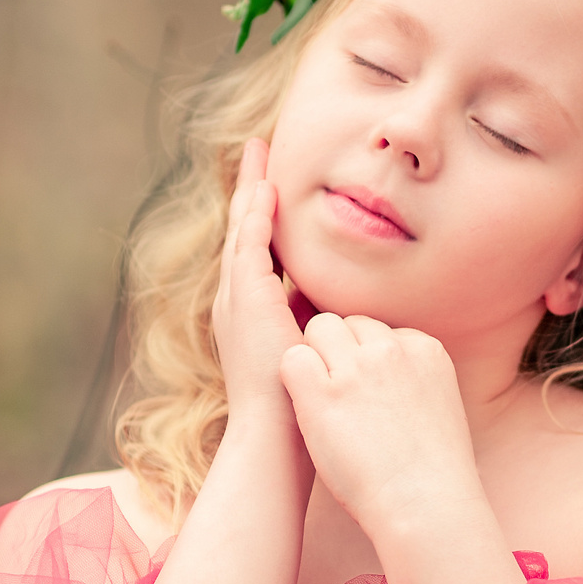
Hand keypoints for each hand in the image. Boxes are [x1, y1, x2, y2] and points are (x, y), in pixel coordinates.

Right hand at [211, 139, 308, 430]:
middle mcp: (237, 302)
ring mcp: (237, 301)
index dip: (264, 211)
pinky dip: (256, 219)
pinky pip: (248, 249)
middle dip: (252, 186)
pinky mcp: (246, 304)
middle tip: (260, 146)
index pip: (258, 248)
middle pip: (243, 229)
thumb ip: (320, 324)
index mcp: (252, 312)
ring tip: (260, 152)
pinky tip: (266, 192)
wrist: (278, 437)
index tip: (276, 180)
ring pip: (243, 231)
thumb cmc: (300, 407)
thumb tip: (345, 309)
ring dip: (252, 189)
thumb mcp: (312, 352)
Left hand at [281, 312, 482, 544]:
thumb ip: (411, 377)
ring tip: (321, 401)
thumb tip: (381, 376)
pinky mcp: (322, 393)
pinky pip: (292, 359)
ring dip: (314, 359)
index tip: (365, 390)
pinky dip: (293, 379)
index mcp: (425, 349)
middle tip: (336, 393)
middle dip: (336, 349)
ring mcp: (356, 369)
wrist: (426, 505)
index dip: (363, 356)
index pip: (378, 329)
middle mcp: (391, 349)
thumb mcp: (439, 405)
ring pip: (318, 330)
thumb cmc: (432, 472)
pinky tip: (305, 407)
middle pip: (346, 322)